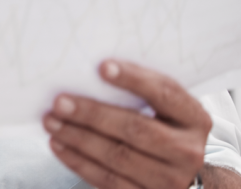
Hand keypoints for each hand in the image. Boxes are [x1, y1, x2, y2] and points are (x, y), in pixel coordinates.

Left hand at [44, 59, 210, 188]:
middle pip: (136, 129)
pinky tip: (58, 145)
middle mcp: (187, 150)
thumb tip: (91, 70)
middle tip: (60, 102)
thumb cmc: (163, 128)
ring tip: (51, 122)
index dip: (134, 80)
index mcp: (194, 118)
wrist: (182, 172)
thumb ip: (140, 92)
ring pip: (118, 156)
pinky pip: (108, 180)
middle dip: (93, 114)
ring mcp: (170, 178)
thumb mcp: (165, 109)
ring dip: (78, 138)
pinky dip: (78, 161)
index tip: (102, 67)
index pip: (165, 94)